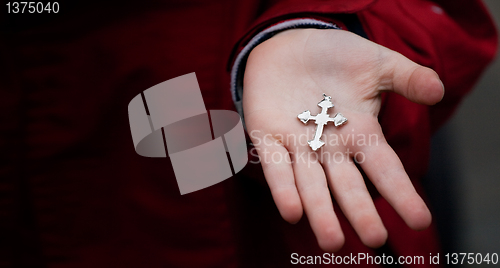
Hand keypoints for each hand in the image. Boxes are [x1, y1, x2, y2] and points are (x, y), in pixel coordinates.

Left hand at [243, 29, 443, 250]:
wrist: (290, 44)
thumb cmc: (335, 57)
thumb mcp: (376, 63)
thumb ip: (407, 77)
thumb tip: (438, 91)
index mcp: (360, 133)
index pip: (384, 169)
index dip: (401, 193)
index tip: (420, 220)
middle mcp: (330, 147)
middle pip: (347, 185)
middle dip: (359, 212)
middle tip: (373, 239)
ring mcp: (298, 145)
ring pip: (311, 184)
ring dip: (320, 212)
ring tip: (332, 241)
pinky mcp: (266, 135)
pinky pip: (274, 165)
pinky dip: (282, 187)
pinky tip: (292, 211)